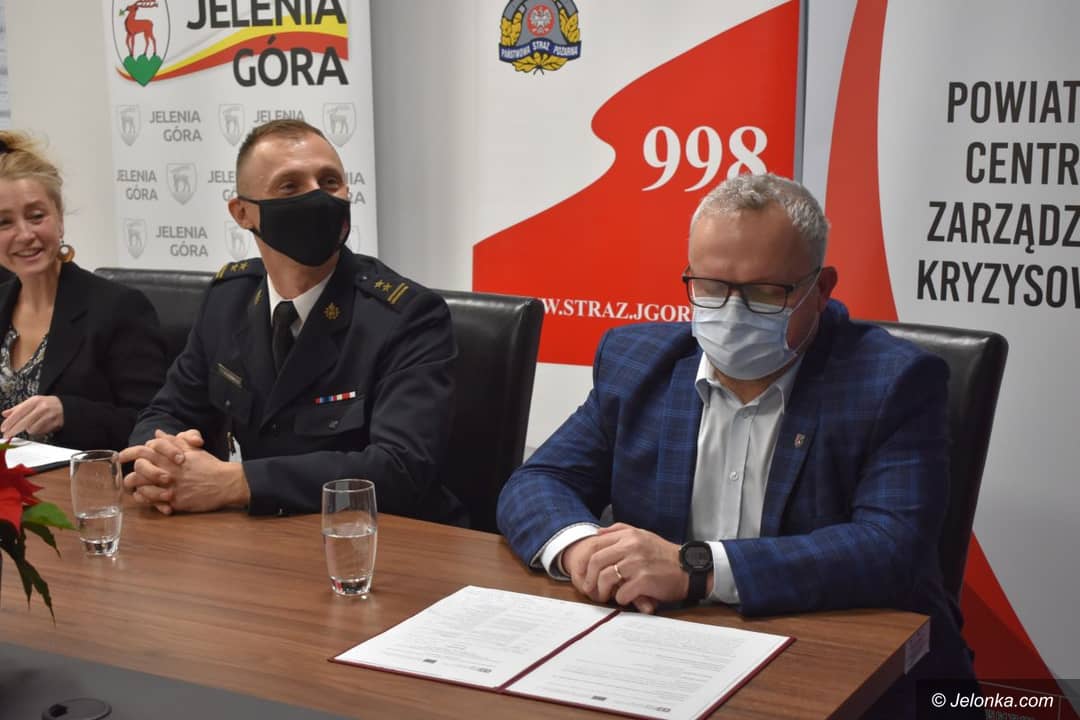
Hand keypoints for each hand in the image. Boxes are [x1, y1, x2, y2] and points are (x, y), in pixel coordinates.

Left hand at [1, 395, 63, 437]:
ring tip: (33, 424)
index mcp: (35, 401)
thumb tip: (5, 414)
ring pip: (32, 429)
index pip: (19, 412)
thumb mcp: (32, 402)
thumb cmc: (46, 404)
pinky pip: (40, 432)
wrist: (65, 406)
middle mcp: (43, 407)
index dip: (10, 422)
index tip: (3, 428)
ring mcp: (50, 416)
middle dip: (14, 430)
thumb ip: (17, 408)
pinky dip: (37, 431)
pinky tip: (40, 426)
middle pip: (24, 422)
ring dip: (29, 429)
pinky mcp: (55, 423)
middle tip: (7, 435)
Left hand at [120, 429, 246, 513]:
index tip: (121, 456)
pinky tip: (147, 499)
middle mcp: (168, 469)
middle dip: (131, 473)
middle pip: (139, 468)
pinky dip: (147, 500)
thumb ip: (173, 441)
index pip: (143, 449)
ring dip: (137, 488)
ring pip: (142, 486)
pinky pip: (152, 501)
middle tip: (127, 479)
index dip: (128, 452)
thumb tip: (158, 433)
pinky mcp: (174, 500)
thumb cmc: (210, 466)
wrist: (225, 483)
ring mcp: (170, 485)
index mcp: (171, 456)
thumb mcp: (192, 449)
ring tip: (136, 490)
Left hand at [581, 523, 699, 613]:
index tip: (581, 573)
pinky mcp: (644, 580)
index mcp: (628, 535)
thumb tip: (596, 532)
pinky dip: (620, 599)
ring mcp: (637, 563)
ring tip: (605, 596)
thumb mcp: (642, 535)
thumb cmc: (663, 554)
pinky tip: (624, 599)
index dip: (583, 561)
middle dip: (589, 578)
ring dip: (602, 591)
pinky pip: (622, 593)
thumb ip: (619, 530)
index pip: (595, 545)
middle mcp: (631, 547)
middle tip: (590, 589)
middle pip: (596, 561)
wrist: (688, 568)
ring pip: (606, 578)